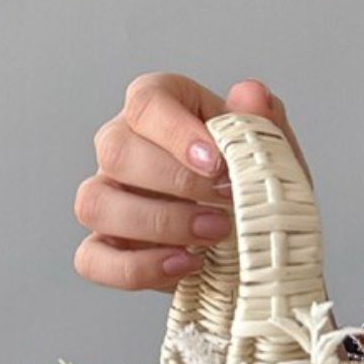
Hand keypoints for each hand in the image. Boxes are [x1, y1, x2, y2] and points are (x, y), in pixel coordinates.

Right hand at [73, 74, 310, 292]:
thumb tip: (251, 96)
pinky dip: (138, 268)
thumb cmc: (253, 190)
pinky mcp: (105, 250)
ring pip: (94, 203)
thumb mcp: (271, 156)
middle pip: (115, 151)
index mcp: (158, 110)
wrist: (257, 245)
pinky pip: (93, 260)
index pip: (146, 103)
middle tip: (227, 202)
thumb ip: (262, 122)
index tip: (217, 163)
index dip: (177, 132)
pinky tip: (186, 264)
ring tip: (214, 234)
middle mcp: (122, 149)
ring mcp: (107, 200)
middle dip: (176, 182)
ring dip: (157, 224)